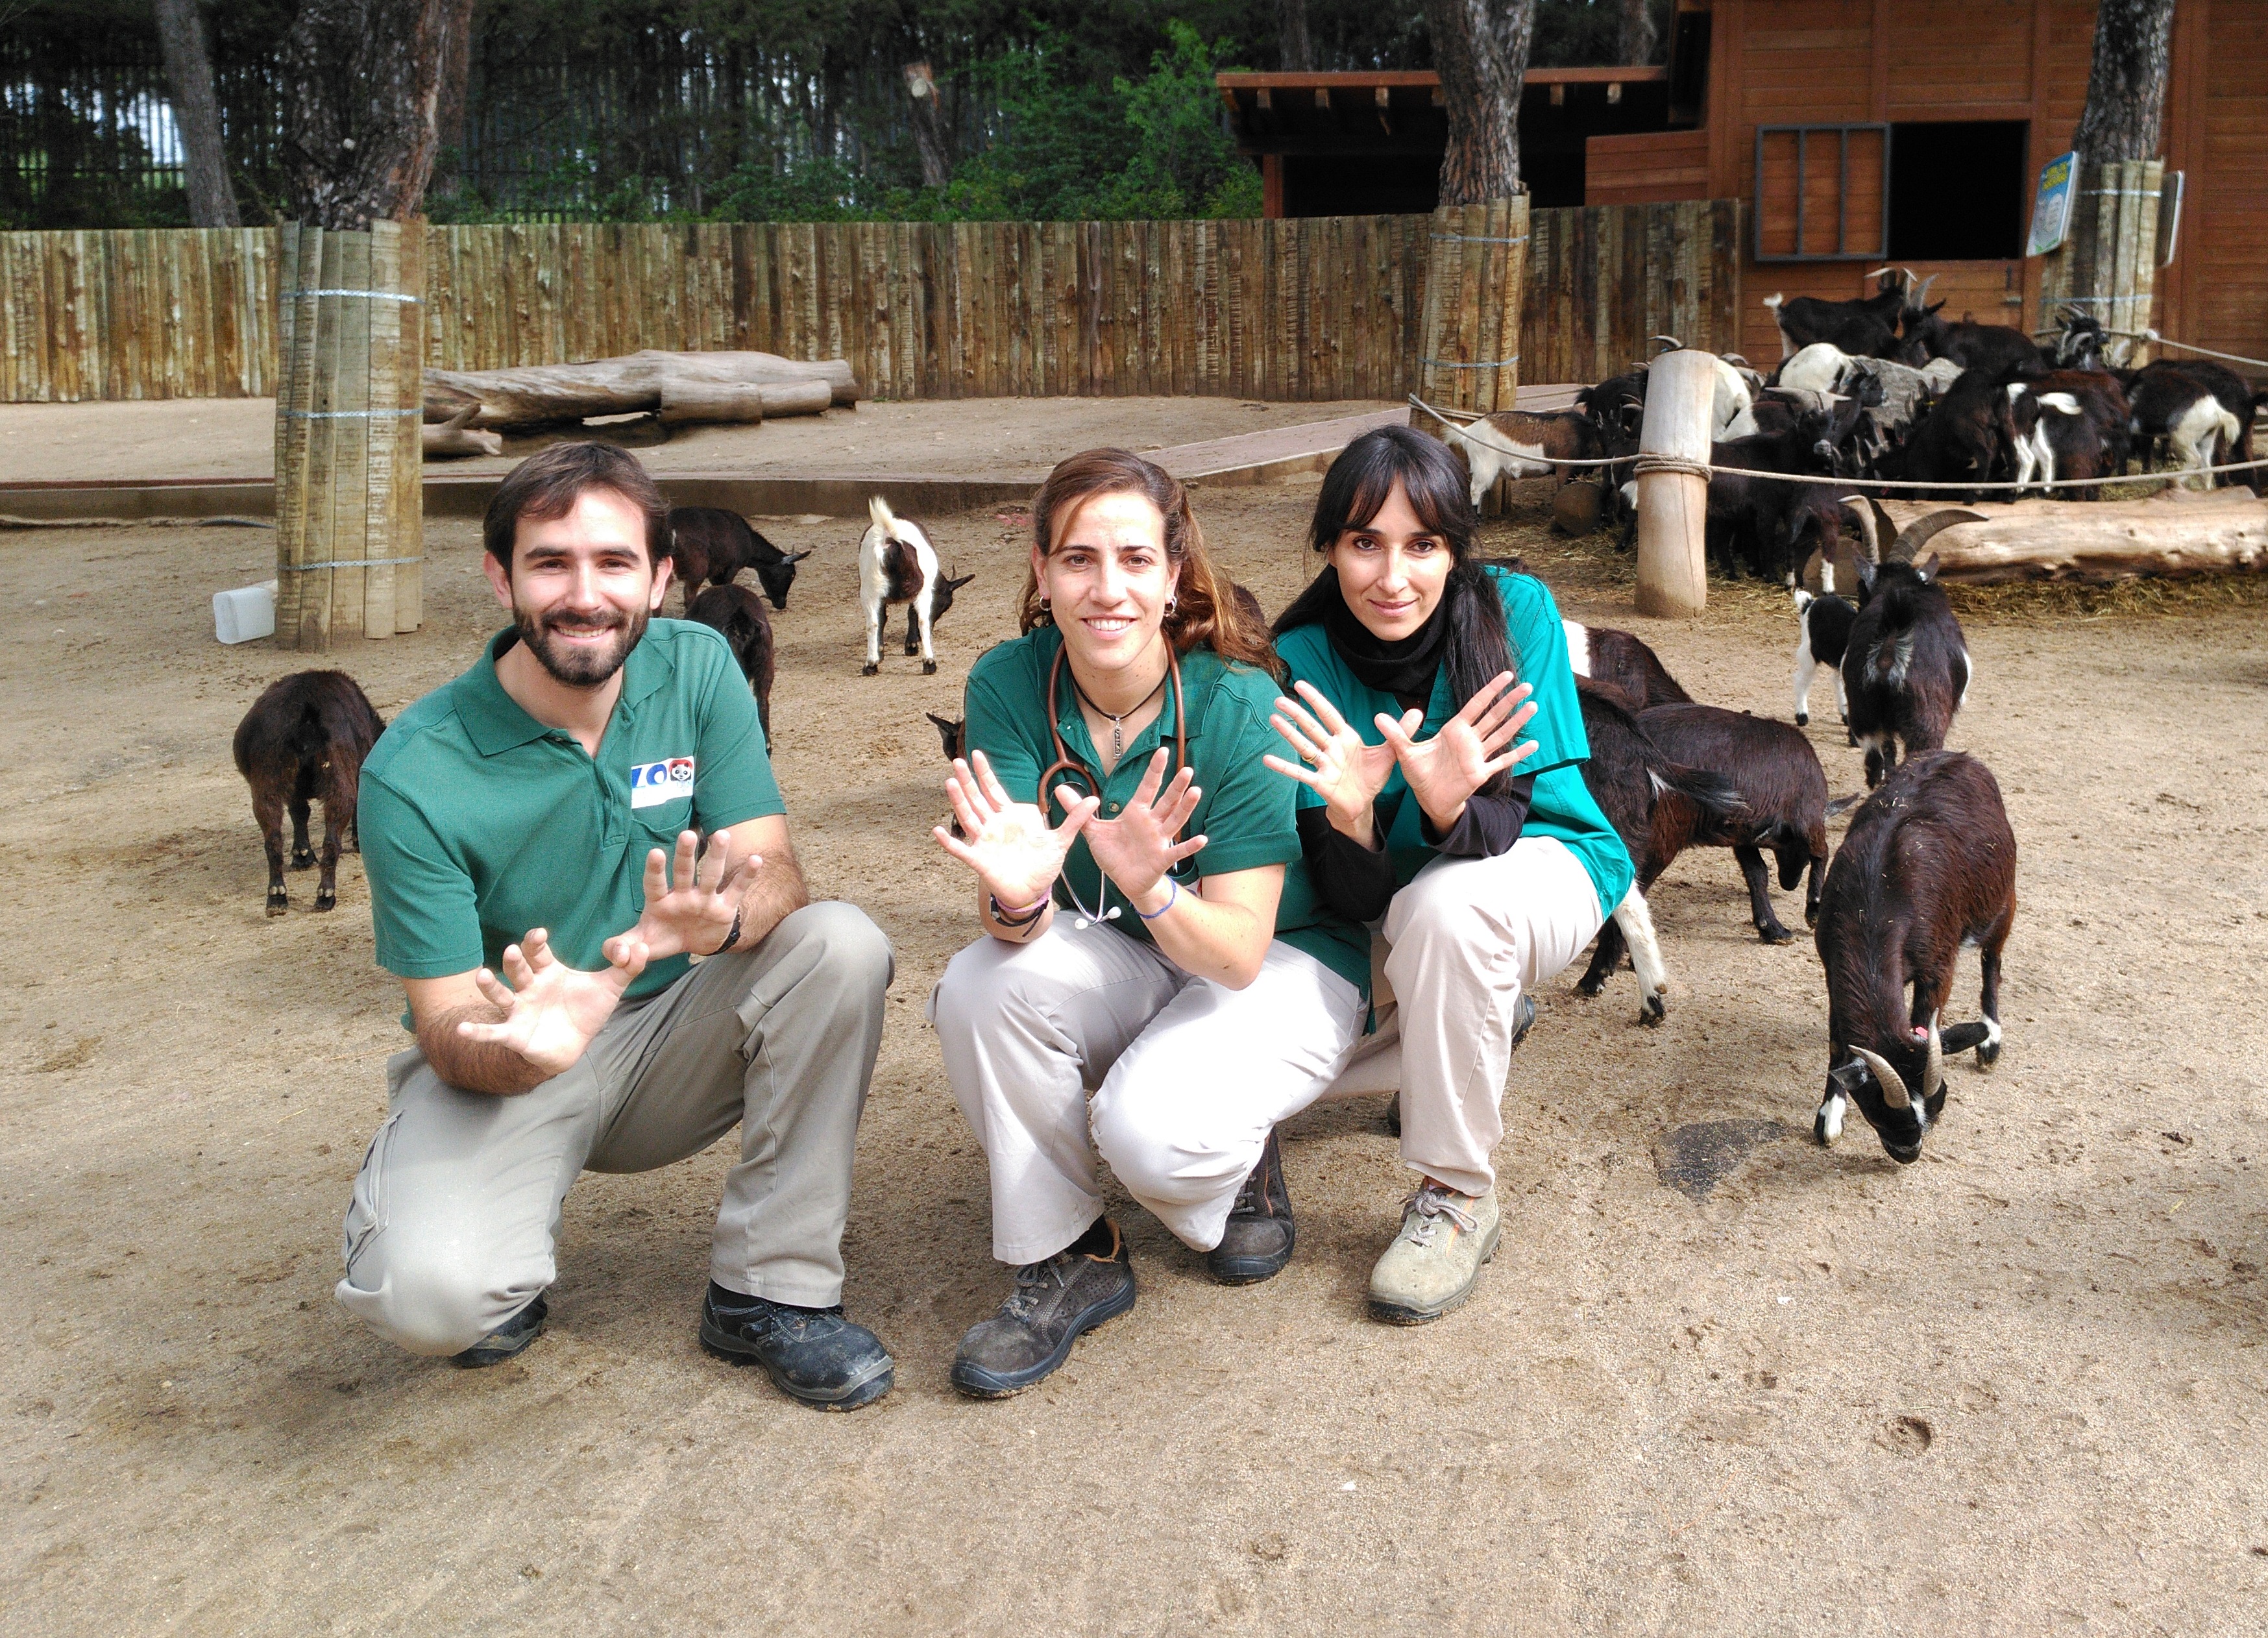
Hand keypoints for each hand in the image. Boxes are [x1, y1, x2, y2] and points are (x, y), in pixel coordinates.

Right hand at [457, 928, 642, 1078]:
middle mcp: (529, 987)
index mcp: (548, 972)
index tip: (539, 933)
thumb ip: (626, 967)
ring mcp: (518, 1009)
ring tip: (482, 975)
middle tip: (513, 950)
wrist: (574, 1045)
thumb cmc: (586, 1011)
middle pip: (518, 969)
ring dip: (489, 986)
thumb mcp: (609, 989)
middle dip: (514, 960)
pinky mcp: (513, 1033)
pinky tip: (463, 1031)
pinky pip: (493, 1032)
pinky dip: (477, 1032)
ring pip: (500, 994)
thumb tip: (643, 946)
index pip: (539, 952)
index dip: (536, 941)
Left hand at [605, 830, 755, 964]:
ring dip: (717, 855)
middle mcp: (682, 895)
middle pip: (683, 871)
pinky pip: (736, 890)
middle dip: (685, 854)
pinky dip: (746, 876)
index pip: (655, 884)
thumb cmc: (663, 938)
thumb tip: (615, 954)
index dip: (655, 870)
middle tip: (687, 834)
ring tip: (722, 835)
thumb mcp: (641, 944)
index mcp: (660, 901)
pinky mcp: (724, 907)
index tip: (655, 853)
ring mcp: (705, 899)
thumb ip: (621, 946)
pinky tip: (756, 860)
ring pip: (711, 875)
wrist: (692, 944)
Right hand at [933, 750, 1097, 908]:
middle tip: (957, 761)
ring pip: (968, 818)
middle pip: (977, 799)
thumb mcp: (1061, 840)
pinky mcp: (980, 861)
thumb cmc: (1042, 866)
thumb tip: (1094, 800)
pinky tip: (937, 831)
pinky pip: (962, 850)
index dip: (985, 773)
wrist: (1034, 892)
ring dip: (958, 802)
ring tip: (950, 783)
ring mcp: (985, 842)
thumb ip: (1074, 819)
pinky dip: (950, 842)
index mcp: (1010, 817)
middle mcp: (994, 826)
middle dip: (967, 781)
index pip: (994, 790)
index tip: (977, 755)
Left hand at [1082, 747, 1205, 901]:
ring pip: (1175, 820)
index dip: (1155, 770)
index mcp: (1136, 813)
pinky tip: (1202, 839)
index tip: (1163, 751)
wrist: (1124, 881)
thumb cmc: (1114, 854)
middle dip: (1176, 786)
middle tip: (1187, 769)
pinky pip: (1178, 851)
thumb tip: (1059, 789)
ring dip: (1186, 807)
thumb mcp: (1093, 831)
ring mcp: (1159, 840)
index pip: (1147, 787)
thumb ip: (1079, 810)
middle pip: (1166, 800)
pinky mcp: (1162, 858)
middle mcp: (1151, 823)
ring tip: (1196, 791)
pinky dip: (1190, 846)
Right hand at [1265, 681, 1399, 840]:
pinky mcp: (1321, 783)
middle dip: (1296, 712)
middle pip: (1312, 727)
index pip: (1329, 714)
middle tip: (1279, 698)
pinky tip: (1267, 760)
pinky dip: (1284, 767)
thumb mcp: (1390, 753)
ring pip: (1304, 746)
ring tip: (1273, 719)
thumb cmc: (1371, 777)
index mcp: (1346, 738)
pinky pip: (1300, 773)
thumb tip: (1417, 711)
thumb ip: (1400, 732)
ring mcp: (1324, 765)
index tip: (1301, 684)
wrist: (1364, 805)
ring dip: (1288, 733)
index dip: (1316, 699)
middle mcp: (1332, 748)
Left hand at [1376, 673, 1538, 831]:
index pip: (1476, 705)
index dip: (1490, 690)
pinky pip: (1502, 762)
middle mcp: (1470, 740)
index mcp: (1455, 729)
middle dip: (1510, 701)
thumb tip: (1377, 716)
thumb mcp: (1405, 752)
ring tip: (1533, 707)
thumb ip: (1396, 733)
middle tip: (1527, 685)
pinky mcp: (1481, 773)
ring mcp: (1478, 756)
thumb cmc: (1420, 773)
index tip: (1505, 675)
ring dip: (1517, 722)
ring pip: (1501, 735)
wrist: (1428, 798)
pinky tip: (1533, 745)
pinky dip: (1517, 754)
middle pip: (1494, 716)